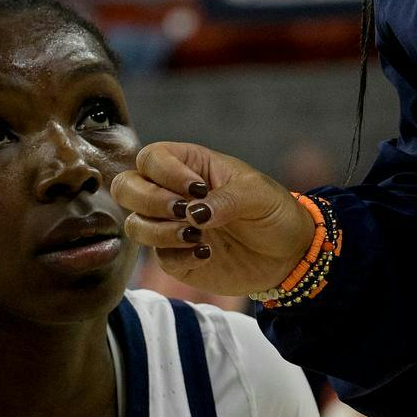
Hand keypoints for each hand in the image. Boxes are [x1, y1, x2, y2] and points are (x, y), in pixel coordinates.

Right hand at [115, 141, 316, 298]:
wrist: (289, 254)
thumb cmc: (274, 211)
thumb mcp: (257, 195)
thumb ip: (226, 199)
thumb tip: (194, 213)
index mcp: (189, 166)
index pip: (152, 158)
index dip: (165, 172)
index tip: (197, 189)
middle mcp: (172, 193)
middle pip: (127, 188)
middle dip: (150, 200)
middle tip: (185, 213)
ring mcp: (171, 226)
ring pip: (135, 224)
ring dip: (160, 231)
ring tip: (197, 237)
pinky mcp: (177, 258)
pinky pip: (158, 256)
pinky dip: (177, 255)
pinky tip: (205, 254)